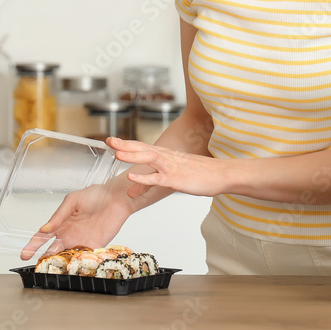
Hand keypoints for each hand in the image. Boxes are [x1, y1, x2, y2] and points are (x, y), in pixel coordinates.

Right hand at [19, 182, 129, 260]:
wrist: (116, 197)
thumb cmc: (95, 195)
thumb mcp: (72, 201)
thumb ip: (59, 215)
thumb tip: (45, 229)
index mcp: (61, 223)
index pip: (43, 237)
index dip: (33, 245)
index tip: (24, 254)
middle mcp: (69, 234)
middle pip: (52, 250)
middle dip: (44, 259)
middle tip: (37, 267)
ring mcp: (81, 241)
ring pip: (66, 256)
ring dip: (59, 263)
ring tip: (52, 269)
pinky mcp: (94, 245)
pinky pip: (82, 256)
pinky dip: (76, 263)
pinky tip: (70, 267)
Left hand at [106, 137, 226, 198]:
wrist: (222, 174)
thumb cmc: (201, 175)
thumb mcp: (173, 177)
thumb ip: (151, 182)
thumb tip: (133, 189)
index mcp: (166, 155)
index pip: (143, 147)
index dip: (126, 143)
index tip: (112, 140)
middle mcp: (168, 158)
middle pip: (143, 148)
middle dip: (124, 144)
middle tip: (108, 140)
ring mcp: (172, 167)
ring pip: (149, 159)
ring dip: (132, 156)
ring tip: (117, 154)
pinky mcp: (177, 179)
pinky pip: (158, 178)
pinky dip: (144, 178)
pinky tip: (132, 179)